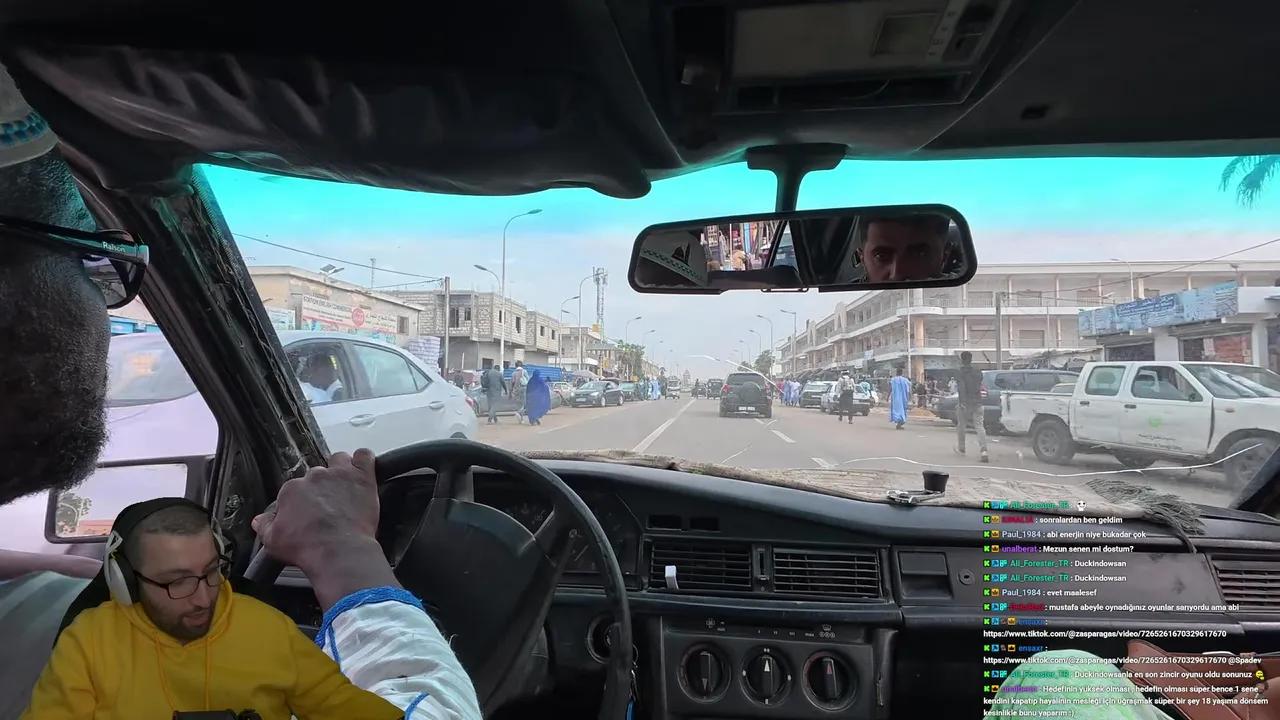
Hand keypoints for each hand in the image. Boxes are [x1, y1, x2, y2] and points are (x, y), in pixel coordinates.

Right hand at [252, 449, 397, 607]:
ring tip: (345, 488)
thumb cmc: (306, 547)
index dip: (302, 502)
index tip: (308, 514)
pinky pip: (364, 456)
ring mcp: (339, 474)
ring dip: (341, 471)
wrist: (338, 551)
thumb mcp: (273, 541)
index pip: (295, 489)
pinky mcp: (361, 476)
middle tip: (328, 507)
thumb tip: (259, 520)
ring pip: (338, 460)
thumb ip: (265, 526)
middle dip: (322, 488)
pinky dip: (364, 461)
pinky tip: (363, 472)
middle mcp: (314, 477)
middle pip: (317, 475)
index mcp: (292, 490)